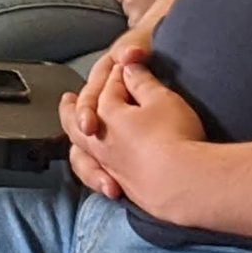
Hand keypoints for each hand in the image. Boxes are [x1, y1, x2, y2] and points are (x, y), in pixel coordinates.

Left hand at [64, 53, 205, 208]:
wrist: (184, 183)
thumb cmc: (173, 136)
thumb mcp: (161, 98)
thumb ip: (142, 81)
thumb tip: (128, 66)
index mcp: (107, 112)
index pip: (109, 88)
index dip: (120, 75)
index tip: (130, 67)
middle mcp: (99, 140)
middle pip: (76, 119)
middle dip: (72, 108)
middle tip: (67, 99)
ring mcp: (107, 165)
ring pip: (80, 151)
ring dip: (76, 141)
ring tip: (78, 137)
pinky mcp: (120, 186)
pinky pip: (95, 174)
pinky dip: (92, 168)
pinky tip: (100, 169)